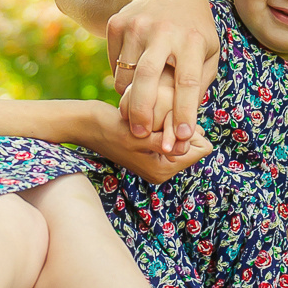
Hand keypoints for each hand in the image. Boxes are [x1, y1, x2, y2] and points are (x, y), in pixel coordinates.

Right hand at [79, 101, 211, 183]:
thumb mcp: (140, 136)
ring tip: (151, 117)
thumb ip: (167, 142)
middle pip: (194, 142)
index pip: (201, 148)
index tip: (168, 121)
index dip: (190, 130)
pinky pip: (171, 132)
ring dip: (173, 123)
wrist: (85, 123)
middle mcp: (163, 169)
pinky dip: (165, 122)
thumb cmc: (109, 127)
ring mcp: (157, 159)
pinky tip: (148, 116)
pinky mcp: (151, 148)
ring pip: (183, 135)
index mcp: (163, 170)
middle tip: (158, 118)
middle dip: (182, 127)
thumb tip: (195, 146)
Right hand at [107, 0, 219, 146]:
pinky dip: (122, 79)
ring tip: (138, 107)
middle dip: (142, 110)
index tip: (182, 136)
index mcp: (192, 40)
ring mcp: (137, 25)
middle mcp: (164, 30)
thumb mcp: (208, 51)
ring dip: (130, 97)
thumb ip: (199, 84)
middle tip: (140, 133)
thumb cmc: (192, 30)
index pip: (188, 81)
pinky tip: (133, 76)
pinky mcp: (117, 23)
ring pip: (126, 74)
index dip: (184, 111)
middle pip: (147, 76)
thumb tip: (183, 121)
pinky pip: (115, 63)